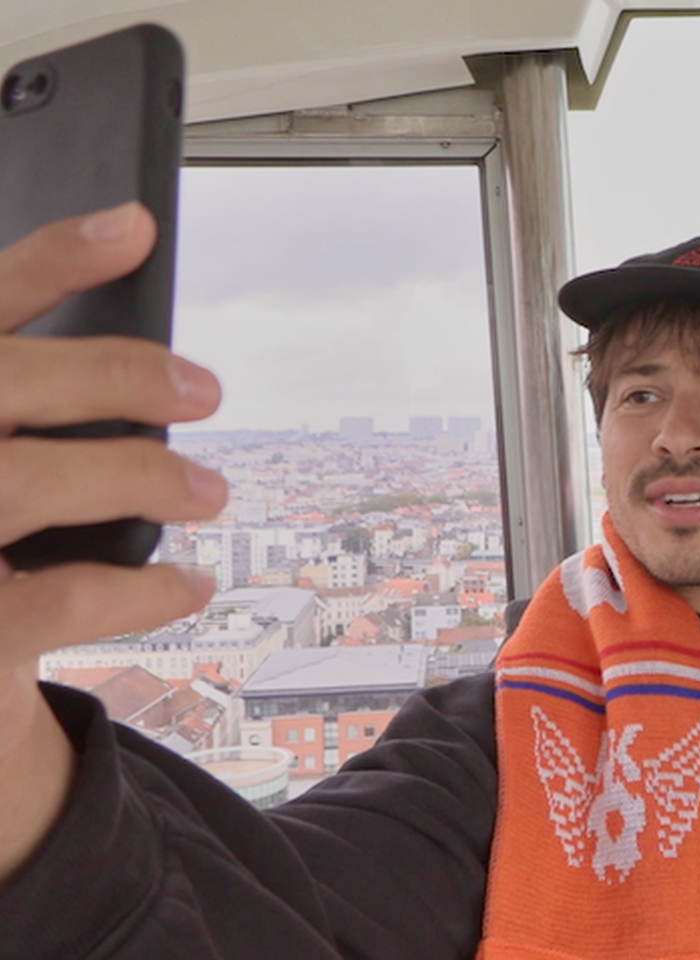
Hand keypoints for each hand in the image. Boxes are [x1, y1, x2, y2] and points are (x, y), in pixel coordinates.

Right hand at [0, 202, 226, 879]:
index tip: (135, 227)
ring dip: (137, 476)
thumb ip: (24, 400)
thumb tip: (138, 372)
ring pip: (23, 483)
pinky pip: (52, 602)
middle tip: (206, 387)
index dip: (50, 259)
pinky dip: (136, 592)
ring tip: (211, 490)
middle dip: (114, 373)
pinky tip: (186, 587)